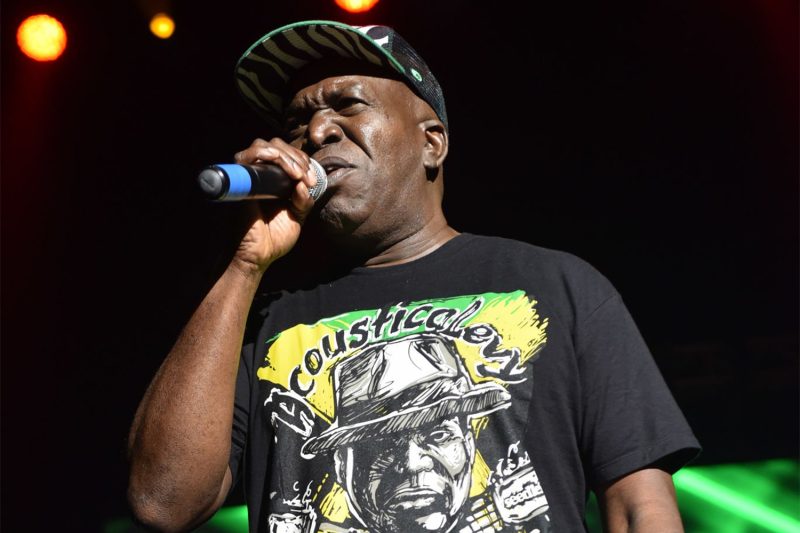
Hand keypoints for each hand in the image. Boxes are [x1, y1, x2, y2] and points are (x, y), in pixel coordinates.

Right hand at [229, 138, 317, 274]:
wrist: (258, 256)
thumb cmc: (275, 238)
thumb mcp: (298, 217)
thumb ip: (304, 200)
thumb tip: (303, 184)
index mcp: (275, 182)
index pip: (287, 155)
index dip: (301, 160)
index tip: (311, 179)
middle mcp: (260, 175)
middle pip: (276, 145)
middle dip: (296, 157)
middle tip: (305, 176)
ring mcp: (248, 176)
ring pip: (262, 145)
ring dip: (284, 155)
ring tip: (296, 173)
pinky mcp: (238, 180)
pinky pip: (245, 156)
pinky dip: (263, 153)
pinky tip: (278, 163)